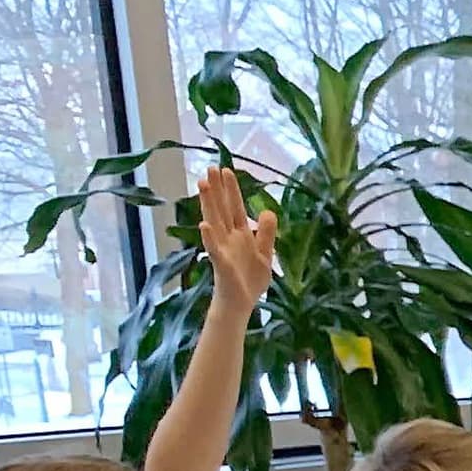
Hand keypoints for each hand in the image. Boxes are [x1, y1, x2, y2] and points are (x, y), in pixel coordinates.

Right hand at [195, 164, 274, 320]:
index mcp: (240, 235)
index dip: (231, 190)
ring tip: (202, 184)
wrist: (242, 303)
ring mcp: (223, 249)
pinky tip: (204, 225)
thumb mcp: (265, 254)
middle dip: (217, 189)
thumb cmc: (250, 280)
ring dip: (208, 203)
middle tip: (210, 167)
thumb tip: (268, 210)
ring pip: (214, 221)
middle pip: (221, 209)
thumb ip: (267, 233)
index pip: (235, 207)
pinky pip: (214, 249)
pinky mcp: (221, 264)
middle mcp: (228, 238)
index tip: (225, 170)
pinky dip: (209, 237)